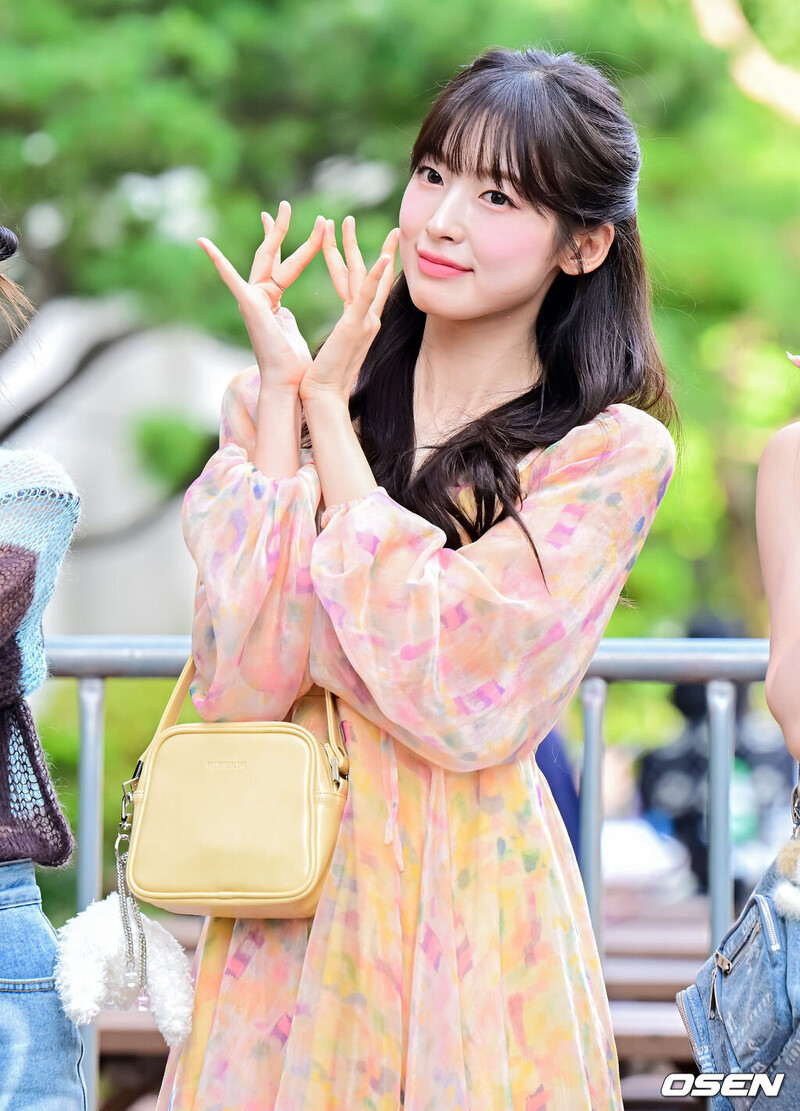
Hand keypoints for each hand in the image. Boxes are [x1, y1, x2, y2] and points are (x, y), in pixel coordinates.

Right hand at [198, 201, 323, 396]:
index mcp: (270, 301)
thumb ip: (284, 315)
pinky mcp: (247, 305)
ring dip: (276, 232)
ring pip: (266, 258)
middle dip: (280, 229)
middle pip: (272, 256)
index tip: (296, 227)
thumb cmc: (295, 366)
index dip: (293, 246)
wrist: (288, 383)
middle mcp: (258, 297)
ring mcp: (251, 300)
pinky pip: (231, 278)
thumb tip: (283, 311)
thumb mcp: (291, 330)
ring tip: (283, 207)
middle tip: (286, 204)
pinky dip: (217, 261)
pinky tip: (203, 243)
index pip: (282, 266)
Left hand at [299, 220, 399, 405]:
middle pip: (365, 276)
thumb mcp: (336, 348)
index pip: (358, 285)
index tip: (357, 242)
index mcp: (358, 322)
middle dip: (359, 245)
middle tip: (358, 220)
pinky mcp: (355, 327)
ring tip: (360, 225)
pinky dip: (376, 276)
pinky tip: (384, 257)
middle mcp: (366, 320)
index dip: (356, 261)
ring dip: (363, 249)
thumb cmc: (323, 379)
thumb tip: (343, 332)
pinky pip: (365, 296)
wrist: (324, 397)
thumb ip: (343, 334)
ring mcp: (363, 322)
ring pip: (365, 278)